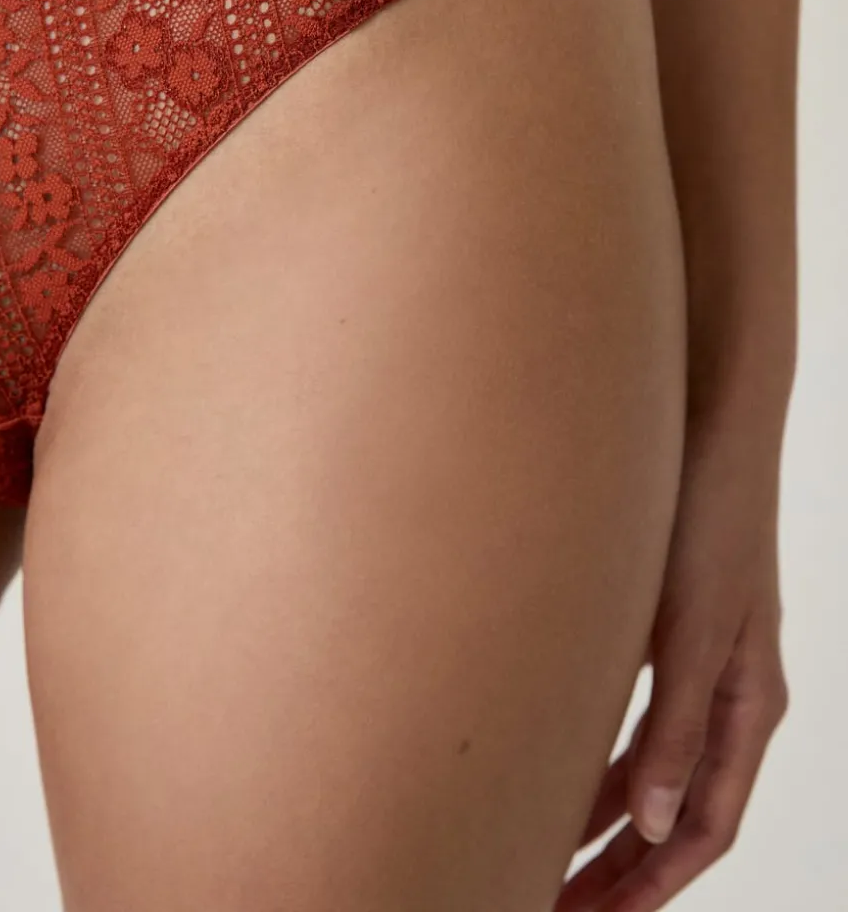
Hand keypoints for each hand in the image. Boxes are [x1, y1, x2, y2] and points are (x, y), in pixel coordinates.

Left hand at [553, 411, 789, 911]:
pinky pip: (629, 723)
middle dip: (619, 872)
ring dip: (600, 824)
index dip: (651, 888)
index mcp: (746, 704)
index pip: (705, 830)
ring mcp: (692, 663)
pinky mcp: (660, 631)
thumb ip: (678, 725)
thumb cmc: (710, 516)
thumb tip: (658, 823)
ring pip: (647, 772)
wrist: (705, 423)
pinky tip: (548, 776)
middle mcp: (722, 695)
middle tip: (553, 909)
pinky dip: (596, 762)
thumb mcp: (693, 627)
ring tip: (539, 861)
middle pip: (674, 813)